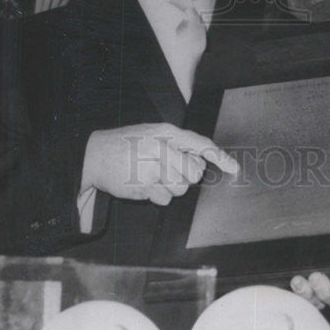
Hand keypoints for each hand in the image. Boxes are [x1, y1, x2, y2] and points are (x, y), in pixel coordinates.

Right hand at [81, 123, 239, 205]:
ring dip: (171, 186)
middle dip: (186, 175)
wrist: (95, 154)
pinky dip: (158, 195)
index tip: (234, 169)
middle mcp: (162, 147)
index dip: (220, 158)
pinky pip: (164, 198)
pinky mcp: (143, 185)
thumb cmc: (128, 144)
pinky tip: (145, 184)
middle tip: (169, 170)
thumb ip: (177, 144)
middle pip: (194, 172)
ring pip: (181, 187)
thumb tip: (201, 160)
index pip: (201, 145)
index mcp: (167, 132)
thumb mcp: (153, 133)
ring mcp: (152, 167)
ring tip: (154, 176)